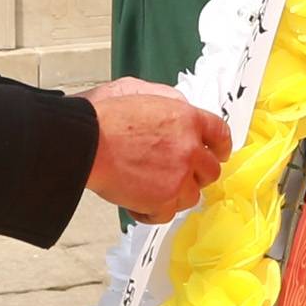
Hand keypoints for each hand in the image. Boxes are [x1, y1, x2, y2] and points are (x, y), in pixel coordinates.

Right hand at [82, 81, 230, 221]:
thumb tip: (178, 109)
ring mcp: (178, 177)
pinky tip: (138, 202)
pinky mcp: (162, 200)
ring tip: (150, 188)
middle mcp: (189, 148)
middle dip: (196, 174)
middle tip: (178, 176)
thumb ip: (167, 101)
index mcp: (187, 118)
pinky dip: (152, 212)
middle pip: (210, 171)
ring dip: (173, 194)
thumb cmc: (103, 117)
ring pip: (191, 196)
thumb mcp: (139, 91)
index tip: (218, 154)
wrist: (85, 142)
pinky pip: (167, 214)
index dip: (220, 147)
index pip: (220, 134)